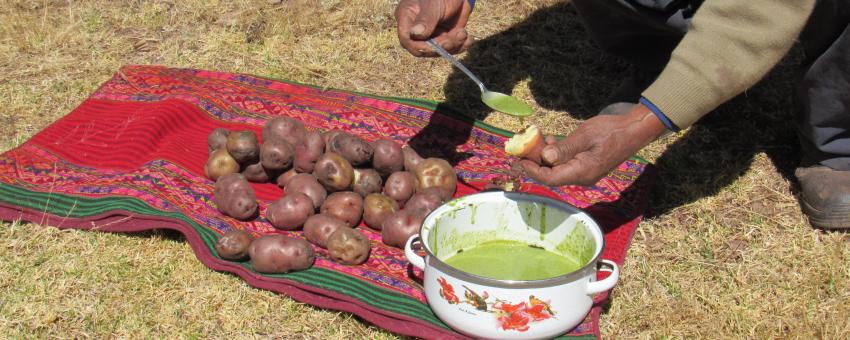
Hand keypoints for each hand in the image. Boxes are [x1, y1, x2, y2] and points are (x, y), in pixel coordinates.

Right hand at [395, 0, 473, 56]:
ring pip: (440, 50)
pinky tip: (468, 39)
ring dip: (454, 46)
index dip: (420, 47)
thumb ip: (425, 19)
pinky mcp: (445, 36)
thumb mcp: (432, 4)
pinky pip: (451, 48)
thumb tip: (414, 34)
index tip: (435, 46)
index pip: (407, 40)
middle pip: (424, 48)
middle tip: (455, 37)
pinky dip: (461, 46)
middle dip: (441, 47)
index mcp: (407, 19)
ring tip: (463, 34)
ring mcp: (432, 35)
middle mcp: (417, 30)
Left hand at [519, 104, 666, 186]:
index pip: (550, 178)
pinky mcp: (587, 167)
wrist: (634, 130)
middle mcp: (582, 177)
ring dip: (546, 157)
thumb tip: (545, 157)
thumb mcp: (584, 136)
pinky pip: (567, 165)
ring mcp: (585, 173)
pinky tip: (553, 141)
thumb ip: (564, 148)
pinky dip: (557, 155)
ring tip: (537, 140)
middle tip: (524, 147)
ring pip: (558, 169)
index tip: (521, 159)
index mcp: (582, 172)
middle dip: (537, 163)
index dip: (533, 170)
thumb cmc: (611, 131)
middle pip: (552, 175)